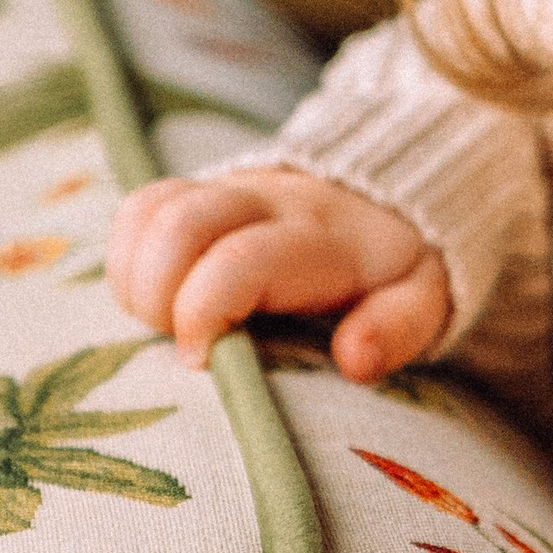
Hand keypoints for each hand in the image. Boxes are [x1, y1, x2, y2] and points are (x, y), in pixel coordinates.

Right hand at [107, 168, 449, 379]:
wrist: (389, 193)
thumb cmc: (397, 266)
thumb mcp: (425, 298)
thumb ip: (397, 328)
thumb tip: (354, 361)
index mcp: (319, 238)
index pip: (239, 260)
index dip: (203, 312)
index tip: (204, 360)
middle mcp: (265, 202)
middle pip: (178, 224)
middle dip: (157, 296)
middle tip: (184, 345)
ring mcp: (226, 190)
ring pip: (148, 211)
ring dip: (135, 278)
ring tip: (166, 324)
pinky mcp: (200, 191)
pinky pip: (139, 208)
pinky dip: (127, 257)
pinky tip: (157, 298)